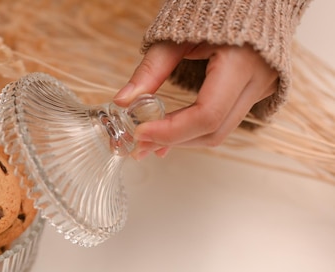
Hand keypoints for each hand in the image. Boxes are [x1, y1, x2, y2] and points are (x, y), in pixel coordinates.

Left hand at [113, 41, 277, 159]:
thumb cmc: (212, 7)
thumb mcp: (175, 36)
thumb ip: (151, 70)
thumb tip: (123, 101)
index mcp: (241, 61)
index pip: (206, 114)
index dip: (171, 131)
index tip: (139, 133)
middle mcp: (257, 80)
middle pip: (213, 130)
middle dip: (172, 140)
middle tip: (137, 144)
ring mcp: (261, 88)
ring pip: (219, 131)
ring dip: (181, 140)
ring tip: (147, 142)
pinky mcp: (256, 92)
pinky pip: (224, 121)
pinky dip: (194, 130)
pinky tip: (168, 133)